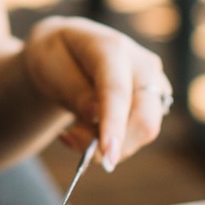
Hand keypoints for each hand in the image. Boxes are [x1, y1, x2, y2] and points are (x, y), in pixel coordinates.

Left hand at [23, 16, 172, 170]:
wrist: (68, 51)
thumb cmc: (55, 57)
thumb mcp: (49, 67)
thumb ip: (73, 90)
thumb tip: (95, 116)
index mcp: (112, 48)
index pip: (117, 91)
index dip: (114, 125)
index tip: (108, 155)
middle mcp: (143, 64)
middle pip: (144, 118)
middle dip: (111, 145)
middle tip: (70, 140)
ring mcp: (154, 83)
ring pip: (144, 131)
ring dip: (108, 144)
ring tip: (75, 129)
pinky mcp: (155, 101)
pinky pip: (139, 133)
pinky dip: (113, 141)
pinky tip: (89, 128)